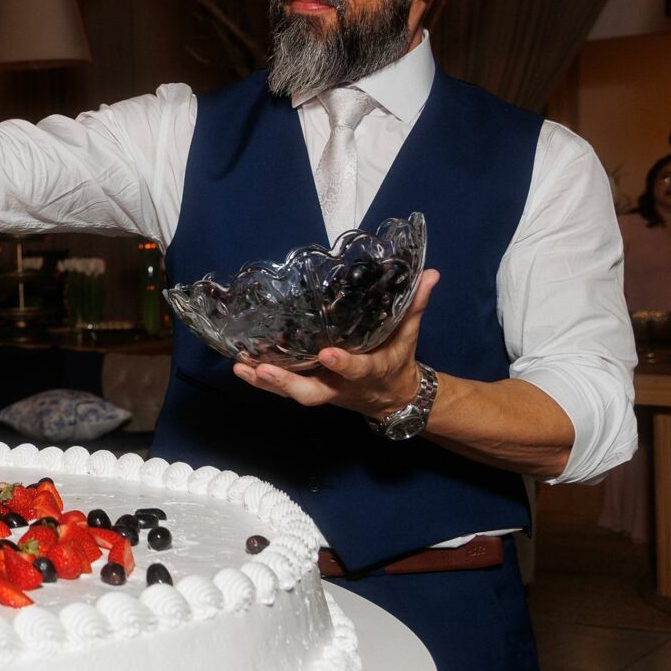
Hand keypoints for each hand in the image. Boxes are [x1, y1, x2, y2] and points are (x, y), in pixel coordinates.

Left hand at [232, 268, 439, 419]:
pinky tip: (241, 367)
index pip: (357, 369)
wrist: (392, 396)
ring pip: (291, 392)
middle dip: (287, 383)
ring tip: (243, 367)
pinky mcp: (309, 388)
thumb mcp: (408, 335)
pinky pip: (282, 389)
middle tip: (264, 369)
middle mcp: (340, 386)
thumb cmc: (397, 360)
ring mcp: (323, 389)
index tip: (327, 353)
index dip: (343, 364)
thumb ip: (414, 305)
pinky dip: (261, 381)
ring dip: (266, 382)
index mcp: (370, 371)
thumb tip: (430, 274)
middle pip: (312, 392)